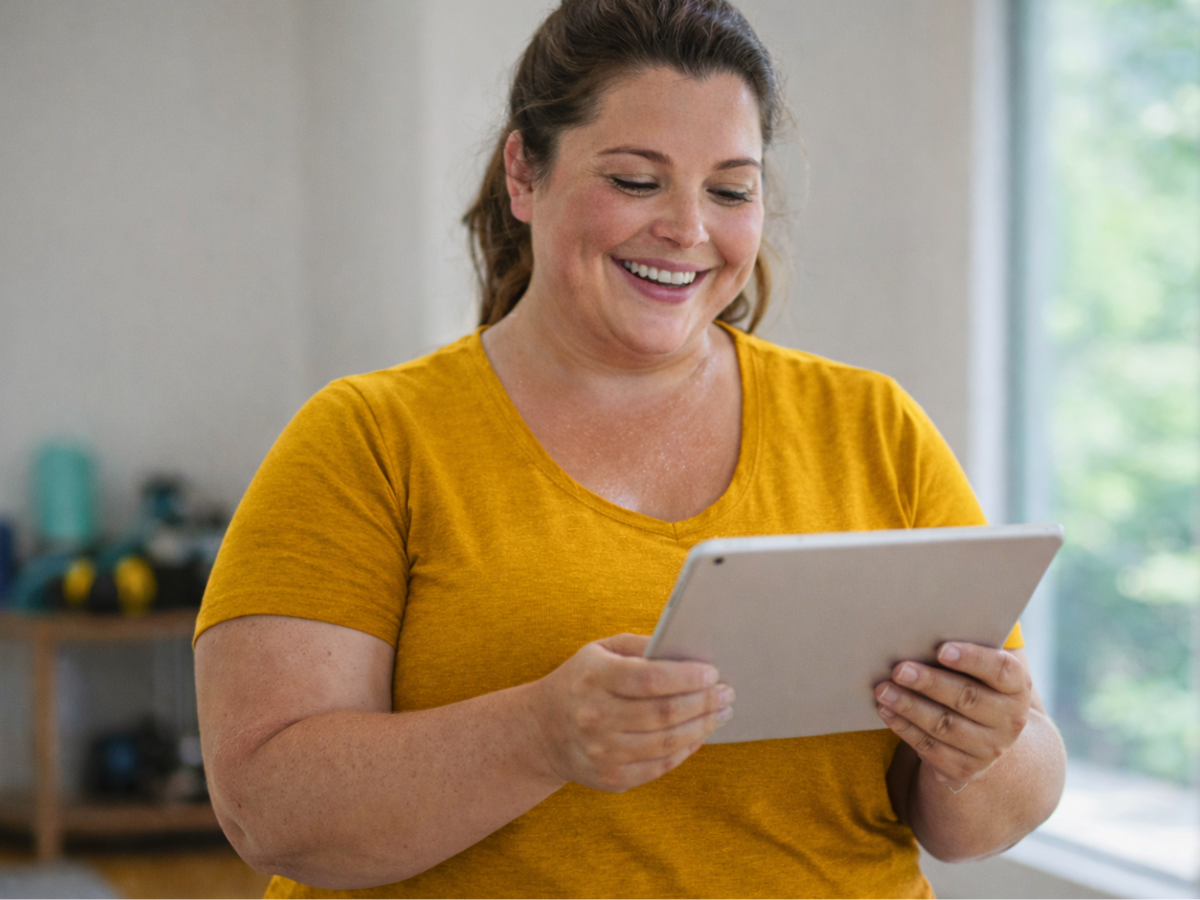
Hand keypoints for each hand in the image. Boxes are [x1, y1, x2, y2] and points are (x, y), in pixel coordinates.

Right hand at [532, 633, 733, 792]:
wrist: (542, 731)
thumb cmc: (583, 681)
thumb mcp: (600, 650)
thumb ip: (640, 647)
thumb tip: (687, 653)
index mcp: (594, 678)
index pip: (648, 679)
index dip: (686, 677)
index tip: (712, 672)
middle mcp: (596, 717)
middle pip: (663, 713)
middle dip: (704, 702)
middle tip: (727, 692)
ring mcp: (603, 752)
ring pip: (667, 742)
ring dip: (703, 727)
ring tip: (721, 712)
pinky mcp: (612, 777)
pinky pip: (661, 766)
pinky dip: (686, 750)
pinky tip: (700, 734)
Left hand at [875, 642, 1031, 791]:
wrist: (987, 736)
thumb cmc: (975, 684)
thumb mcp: (982, 667)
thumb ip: (968, 644)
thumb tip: (934, 614)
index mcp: (1018, 688)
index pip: (1001, 670)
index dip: (973, 658)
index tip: (942, 649)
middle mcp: (1010, 721)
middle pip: (967, 698)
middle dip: (929, 683)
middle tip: (899, 669)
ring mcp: (989, 749)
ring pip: (944, 725)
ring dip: (909, 706)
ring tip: (883, 689)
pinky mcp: (964, 769)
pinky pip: (930, 748)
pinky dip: (904, 728)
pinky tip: (886, 710)